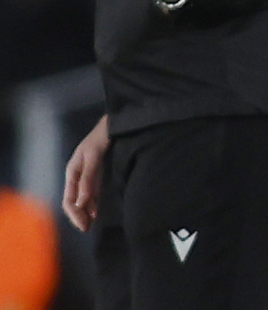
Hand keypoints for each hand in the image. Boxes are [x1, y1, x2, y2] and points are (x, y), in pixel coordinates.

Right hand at [62, 115, 108, 231]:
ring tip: (91, 223)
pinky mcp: (94, 172)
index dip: (75, 214)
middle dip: (78, 215)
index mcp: (72, 171)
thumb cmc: (101, 138)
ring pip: (82, 197)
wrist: (113, 124)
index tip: (84, 225)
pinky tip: (96, 210)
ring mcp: (85, 173)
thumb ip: (88, 179)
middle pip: (73, 200)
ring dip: (85, 211)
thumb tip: (80, 203)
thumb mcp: (94, 157)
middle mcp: (76, 174)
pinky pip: (90, 191)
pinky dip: (92, 201)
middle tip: (87, 229)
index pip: (69, 199)